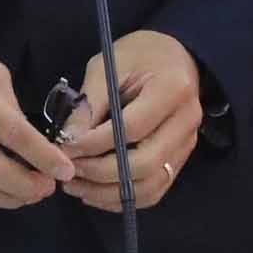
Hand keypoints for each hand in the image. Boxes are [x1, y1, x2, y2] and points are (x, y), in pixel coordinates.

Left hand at [56, 30, 206, 215]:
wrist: (174, 56)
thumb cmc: (139, 55)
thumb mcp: (108, 66)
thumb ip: (90, 103)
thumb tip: (68, 140)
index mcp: (172, 89)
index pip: (132, 128)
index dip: (95, 143)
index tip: (65, 146)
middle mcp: (186, 122)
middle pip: (145, 164)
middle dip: (100, 172)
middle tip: (68, 169)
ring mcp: (187, 144)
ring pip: (150, 185)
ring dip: (109, 192)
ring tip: (75, 185)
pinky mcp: (180, 160)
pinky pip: (153, 191)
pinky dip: (123, 198)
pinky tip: (94, 191)